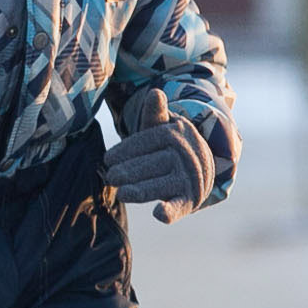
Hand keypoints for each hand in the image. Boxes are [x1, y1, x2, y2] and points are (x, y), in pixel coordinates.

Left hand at [102, 89, 210, 223]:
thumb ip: (154, 114)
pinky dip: (170, 211)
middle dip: (130, 171)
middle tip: (110, 177)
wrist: (199, 166)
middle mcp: (186, 156)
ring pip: (162, 184)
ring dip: (142, 190)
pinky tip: (159, 215)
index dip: (127, 150)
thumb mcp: (162, 128)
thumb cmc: (169, 146)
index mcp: (177, 135)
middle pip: (154, 163)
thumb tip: (155, 92)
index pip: (149, 142)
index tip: (108, 159)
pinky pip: (180, 206)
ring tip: (121, 193)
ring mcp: (189, 179)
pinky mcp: (189, 200)